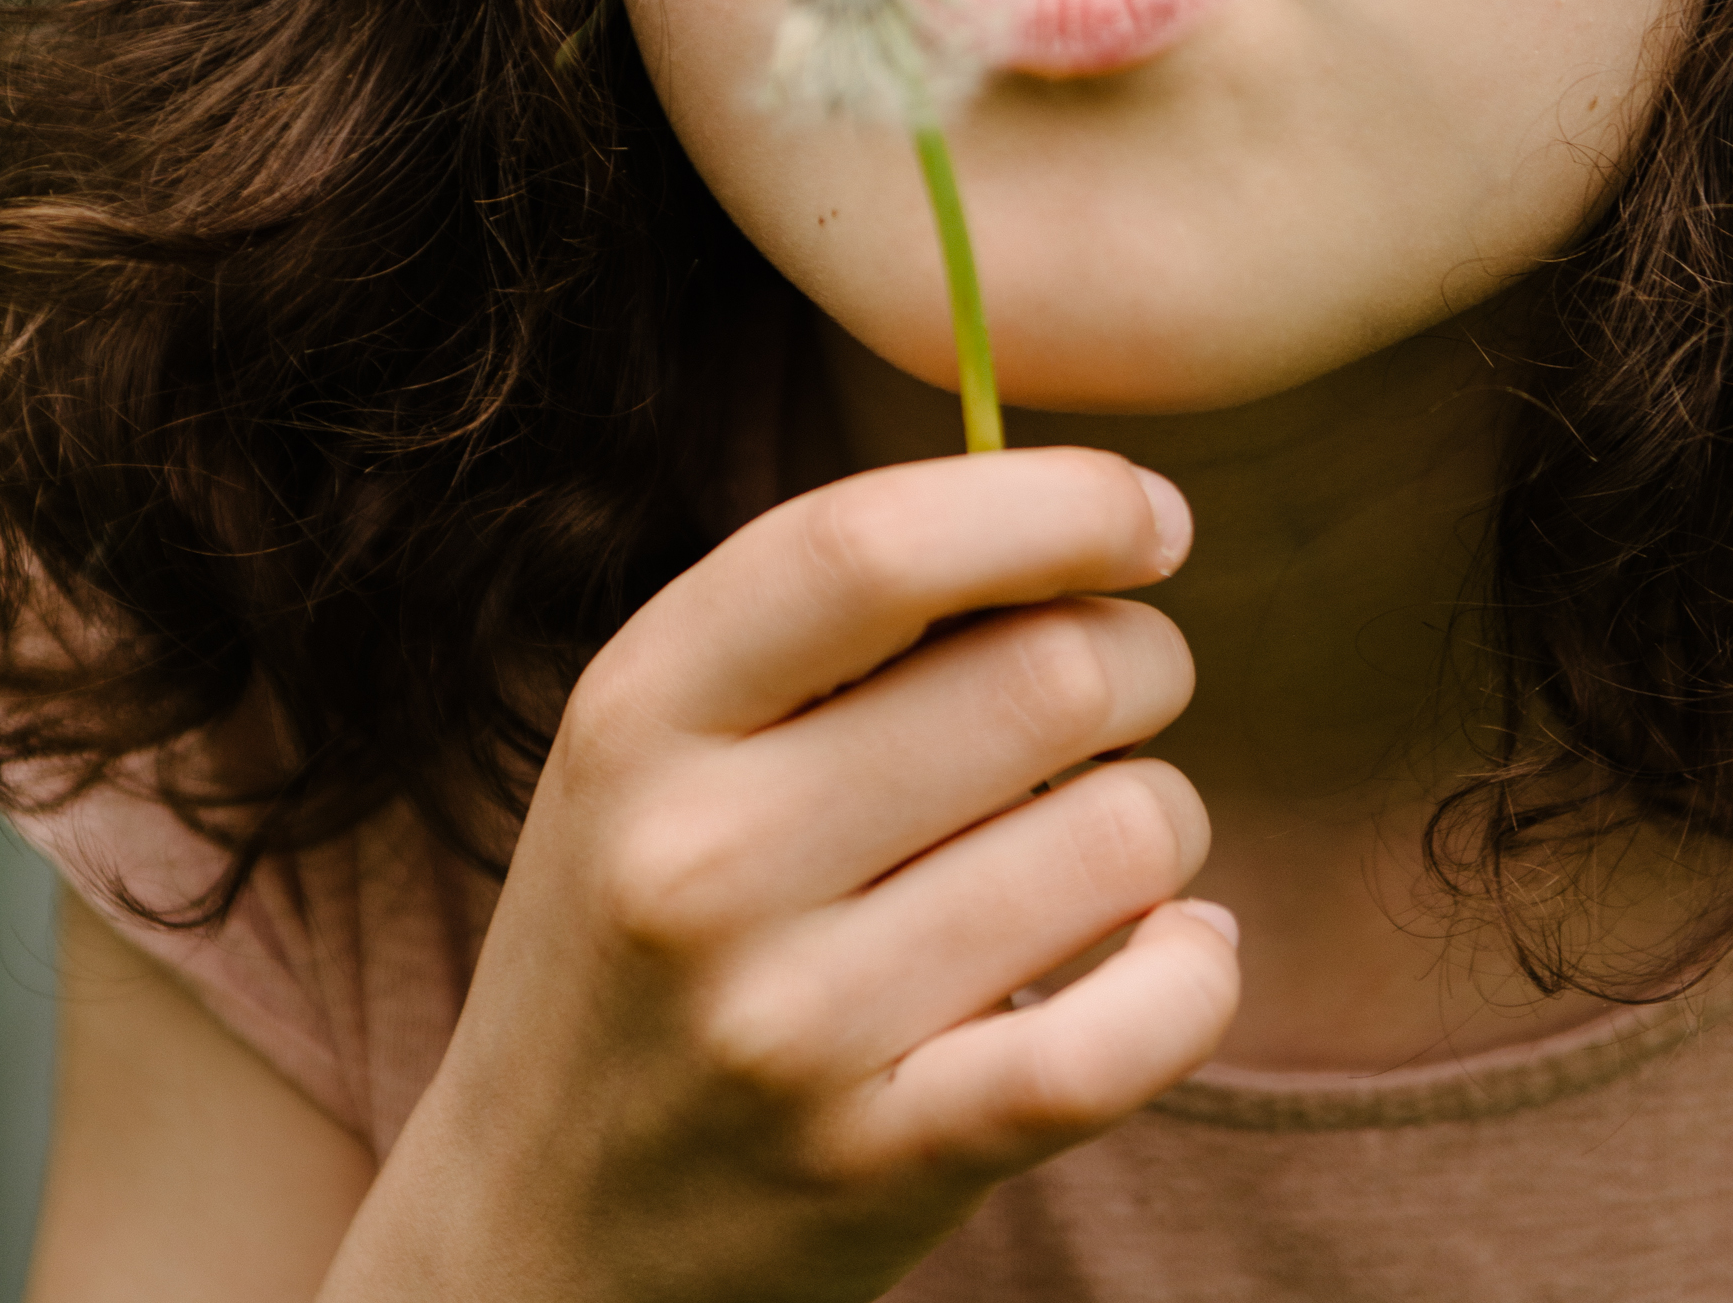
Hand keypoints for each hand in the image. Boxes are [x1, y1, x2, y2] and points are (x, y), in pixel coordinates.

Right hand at [323, 447, 1235, 1302]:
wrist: (536, 1235)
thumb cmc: (649, 927)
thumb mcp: (663, 742)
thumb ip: (835, 614)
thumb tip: (1093, 517)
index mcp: (641, 712)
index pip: (871, 547)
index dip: (1054, 503)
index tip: (1146, 513)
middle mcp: (699, 860)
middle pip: (1046, 673)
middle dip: (1143, 657)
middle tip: (1123, 691)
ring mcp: (788, 1028)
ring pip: (1122, 835)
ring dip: (1162, 820)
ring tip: (1100, 846)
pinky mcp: (885, 1167)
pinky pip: (1132, 1032)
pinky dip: (1196, 971)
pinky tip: (1176, 952)